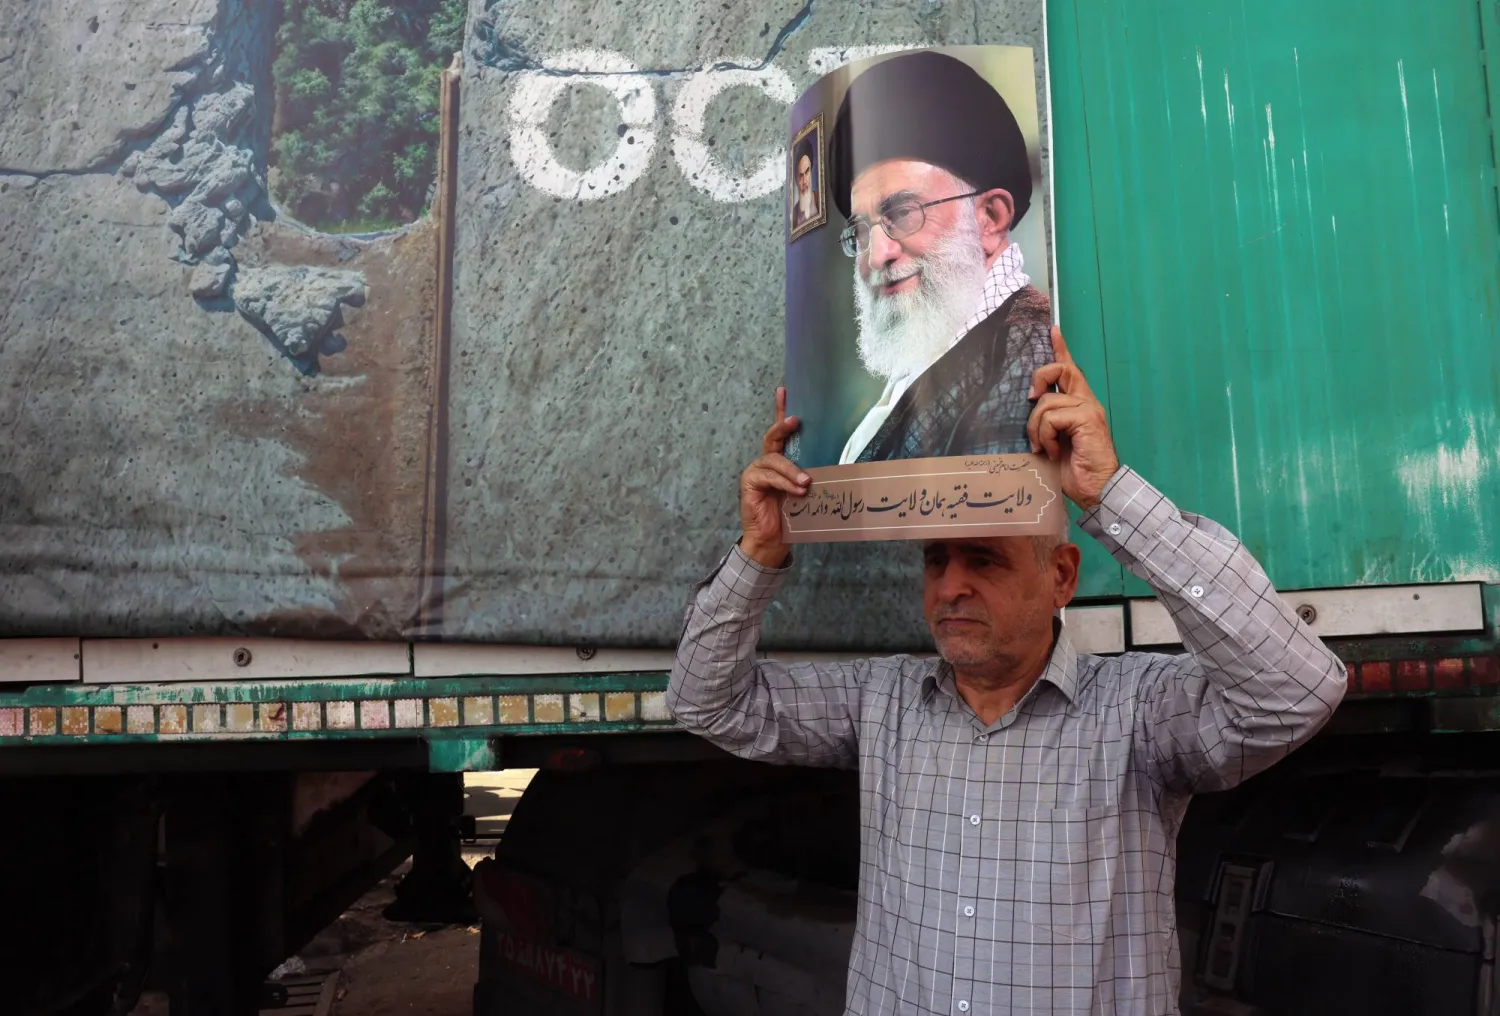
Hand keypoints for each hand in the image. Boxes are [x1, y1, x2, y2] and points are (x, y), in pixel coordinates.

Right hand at [738, 387, 809, 567]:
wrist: (772, 540)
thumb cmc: (791, 515)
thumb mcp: (805, 490)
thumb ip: (811, 474)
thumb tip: (840, 462)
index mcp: (779, 460)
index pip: (780, 432)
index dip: (780, 410)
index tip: (784, 390)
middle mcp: (766, 462)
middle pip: (772, 438)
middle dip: (782, 426)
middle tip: (795, 420)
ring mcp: (756, 471)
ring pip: (773, 460)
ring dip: (791, 470)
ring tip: (805, 483)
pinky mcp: (750, 483)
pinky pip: (768, 477)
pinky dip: (783, 482)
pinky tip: (796, 490)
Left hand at [1026, 327, 1119, 510]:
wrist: (1097, 490)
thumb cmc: (1075, 472)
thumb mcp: (1053, 442)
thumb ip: (1046, 423)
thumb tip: (1029, 411)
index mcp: (1079, 405)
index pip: (1069, 370)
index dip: (1060, 349)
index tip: (1052, 330)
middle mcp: (1086, 402)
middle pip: (1062, 370)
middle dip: (1040, 377)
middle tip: (1030, 398)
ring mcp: (1088, 409)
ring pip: (1047, 401)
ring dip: (1036, 427)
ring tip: (1043, 447)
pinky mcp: (1087, 419)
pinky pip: (1052, 416)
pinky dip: (1044, 435)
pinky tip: (1051, 451)